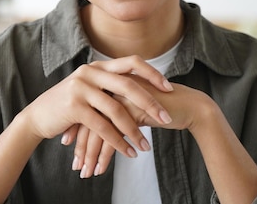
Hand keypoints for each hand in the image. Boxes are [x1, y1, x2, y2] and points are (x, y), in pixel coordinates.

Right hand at [22, 55, 172, 159]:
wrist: (39, 116)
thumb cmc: (69, 105)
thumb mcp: (91, 89)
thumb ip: (111, 86)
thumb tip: (142, 90)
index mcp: (99, 66)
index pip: (132, 62)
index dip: (152, 74)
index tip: (169, 88)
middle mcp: (90, 72)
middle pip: (128, 85)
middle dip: (150, 103)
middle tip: (166, 118)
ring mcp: (81, 87)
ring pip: (116, 109)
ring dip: (134, 130)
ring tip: (146, 146)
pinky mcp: (74, 106)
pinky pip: (102, 126)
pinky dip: (118, 141)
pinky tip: (128, 152)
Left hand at [65, 75, 215, 176]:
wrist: (189, 106)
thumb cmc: (162, 107)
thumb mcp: (134, 106)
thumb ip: (116, 110)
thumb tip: (96, 126)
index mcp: (110, 82)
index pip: (85, 107)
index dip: (75, 128)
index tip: (67, 145)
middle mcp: (113, 87)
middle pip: (88, 120)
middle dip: (80, 146)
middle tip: (76, 166)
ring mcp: (122, 98)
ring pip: (98, 131)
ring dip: (91, 155)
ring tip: (87, 173)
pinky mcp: (133, 111)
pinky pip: (113, 137)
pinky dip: (105, 156)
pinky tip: (101, 170)